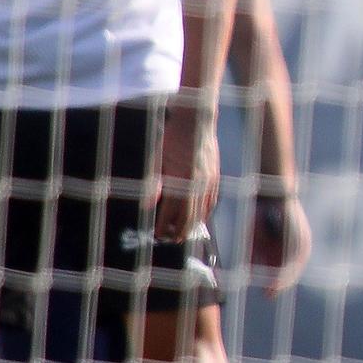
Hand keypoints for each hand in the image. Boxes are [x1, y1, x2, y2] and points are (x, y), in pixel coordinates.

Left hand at [151, 105, 220, 243]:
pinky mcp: (215, 177)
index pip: (172, 212)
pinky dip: (206, 212)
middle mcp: (197, 184)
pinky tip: (200, 218)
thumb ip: (153, 184)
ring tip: (184, 234)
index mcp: (181, 180)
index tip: (157, 235)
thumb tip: (147, 206)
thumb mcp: (157, 159)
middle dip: (179, 231)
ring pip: (202, 211)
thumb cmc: (172, 138)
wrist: (196, 122)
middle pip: (189, 216)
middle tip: (171, 240)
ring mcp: (208, 181)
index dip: (164, 226)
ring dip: (193, 225)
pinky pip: (212, 201)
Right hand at [248, 192, 312, 297]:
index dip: (276, 282)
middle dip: (280, 284)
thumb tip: (248, 273)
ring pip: (294, 267)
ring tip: (272, 291)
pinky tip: (277, 277)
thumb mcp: (254, 238)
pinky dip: (286, 269)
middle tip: (269, 296)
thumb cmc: (261, 213)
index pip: (285, 269)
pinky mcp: (300, 237)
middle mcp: (299, 244)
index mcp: (289, 245)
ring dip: (283, 280)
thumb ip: (254, 255)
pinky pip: (294, 258)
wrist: (270, 192)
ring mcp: (302, 241)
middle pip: (292, 271)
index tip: (267, 294)